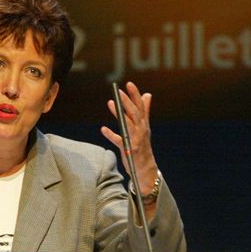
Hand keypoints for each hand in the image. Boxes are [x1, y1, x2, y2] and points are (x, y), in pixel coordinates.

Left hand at [101, 81, 159, 197]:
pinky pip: (119, 141)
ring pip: (128, 124)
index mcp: (144, 124)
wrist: (145, 168)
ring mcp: (136, 140)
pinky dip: (111, 134)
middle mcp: (142, 130)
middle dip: (127, 101)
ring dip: (120, 113)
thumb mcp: (144, 127)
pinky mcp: (129, 150)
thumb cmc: (143, 146)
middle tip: (119, 91)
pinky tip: (103, 129)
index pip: (141, 106)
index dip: (135, 95)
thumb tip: (147, 94)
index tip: (129, 84)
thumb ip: (145, 111)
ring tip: (111, 103)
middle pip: (135, 113)